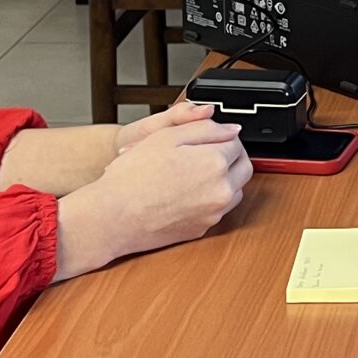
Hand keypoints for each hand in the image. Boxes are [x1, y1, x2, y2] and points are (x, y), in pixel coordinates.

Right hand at [54, 109, 252, 279]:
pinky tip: (186, 191)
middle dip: (229, 156)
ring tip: (194, 171)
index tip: (208, 136)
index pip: (236, 141)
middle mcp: (221, 191)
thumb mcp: (166, 135)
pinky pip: (218, 209)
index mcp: (216, 163)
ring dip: (224, 178)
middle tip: (205, 152)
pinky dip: (210, 198)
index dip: (221, 135)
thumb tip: (231, 130)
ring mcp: (214, 213)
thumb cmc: (133, 177)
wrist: (113, 217)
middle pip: (243, 167)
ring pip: (234, 190)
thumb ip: (205, 128)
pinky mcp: (202, 229)